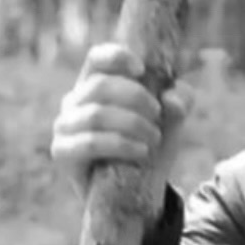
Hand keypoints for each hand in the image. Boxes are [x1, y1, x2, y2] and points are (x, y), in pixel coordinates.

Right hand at [50, 42, 195, 217]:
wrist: (137, 188)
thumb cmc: (149, 142)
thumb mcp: (172, 118)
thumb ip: (181, 100)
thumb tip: (171, 99)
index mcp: (97, 82)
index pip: (97, 57)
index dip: (117, 57)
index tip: (142, 69)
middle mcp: (75, 100)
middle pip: (100, 85)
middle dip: (137, 98)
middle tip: (157, 115)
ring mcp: (64, 125)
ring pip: (96, 114)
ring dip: (132, 124)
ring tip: (153, 138)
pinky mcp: (62, 151)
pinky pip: (90, 142)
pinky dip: (121, 145)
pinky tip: (140, 151)